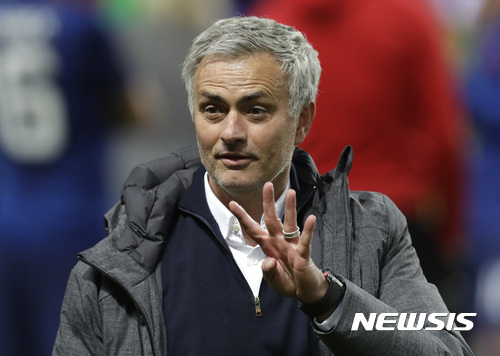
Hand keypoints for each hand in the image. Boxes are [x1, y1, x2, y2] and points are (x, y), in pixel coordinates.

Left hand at [228, 182, 327, 303]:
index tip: (231, 203)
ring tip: (291, 192)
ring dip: (290, 208)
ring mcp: (291, 246)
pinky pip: (305, 240)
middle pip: (271, 219)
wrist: (305, 292)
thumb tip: (268, 262)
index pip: (253, 229)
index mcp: (267, 246)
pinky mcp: (303, 253)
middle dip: (268, 202)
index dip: (243, 217)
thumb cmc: (288, 282)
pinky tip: (311, 218)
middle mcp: (278, 242)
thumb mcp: (273, 280)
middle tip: (267, 184)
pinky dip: (308, 230)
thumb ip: (268, 272)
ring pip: (289, 223)